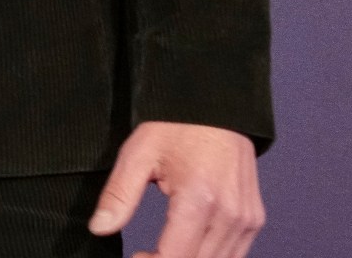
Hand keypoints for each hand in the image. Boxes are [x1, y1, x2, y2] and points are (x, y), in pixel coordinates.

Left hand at [89, 121, 263, 257]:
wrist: (218, 108)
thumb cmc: (176, 127)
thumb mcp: (138, 153)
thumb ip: (119, 195)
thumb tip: (98, 228)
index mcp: (199, 199)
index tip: (134, 257)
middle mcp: (229, 214)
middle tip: (142, 255)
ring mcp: (246, 220)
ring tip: (159, 253)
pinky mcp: (253, 220)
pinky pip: (233, 255)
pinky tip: (184, 247)